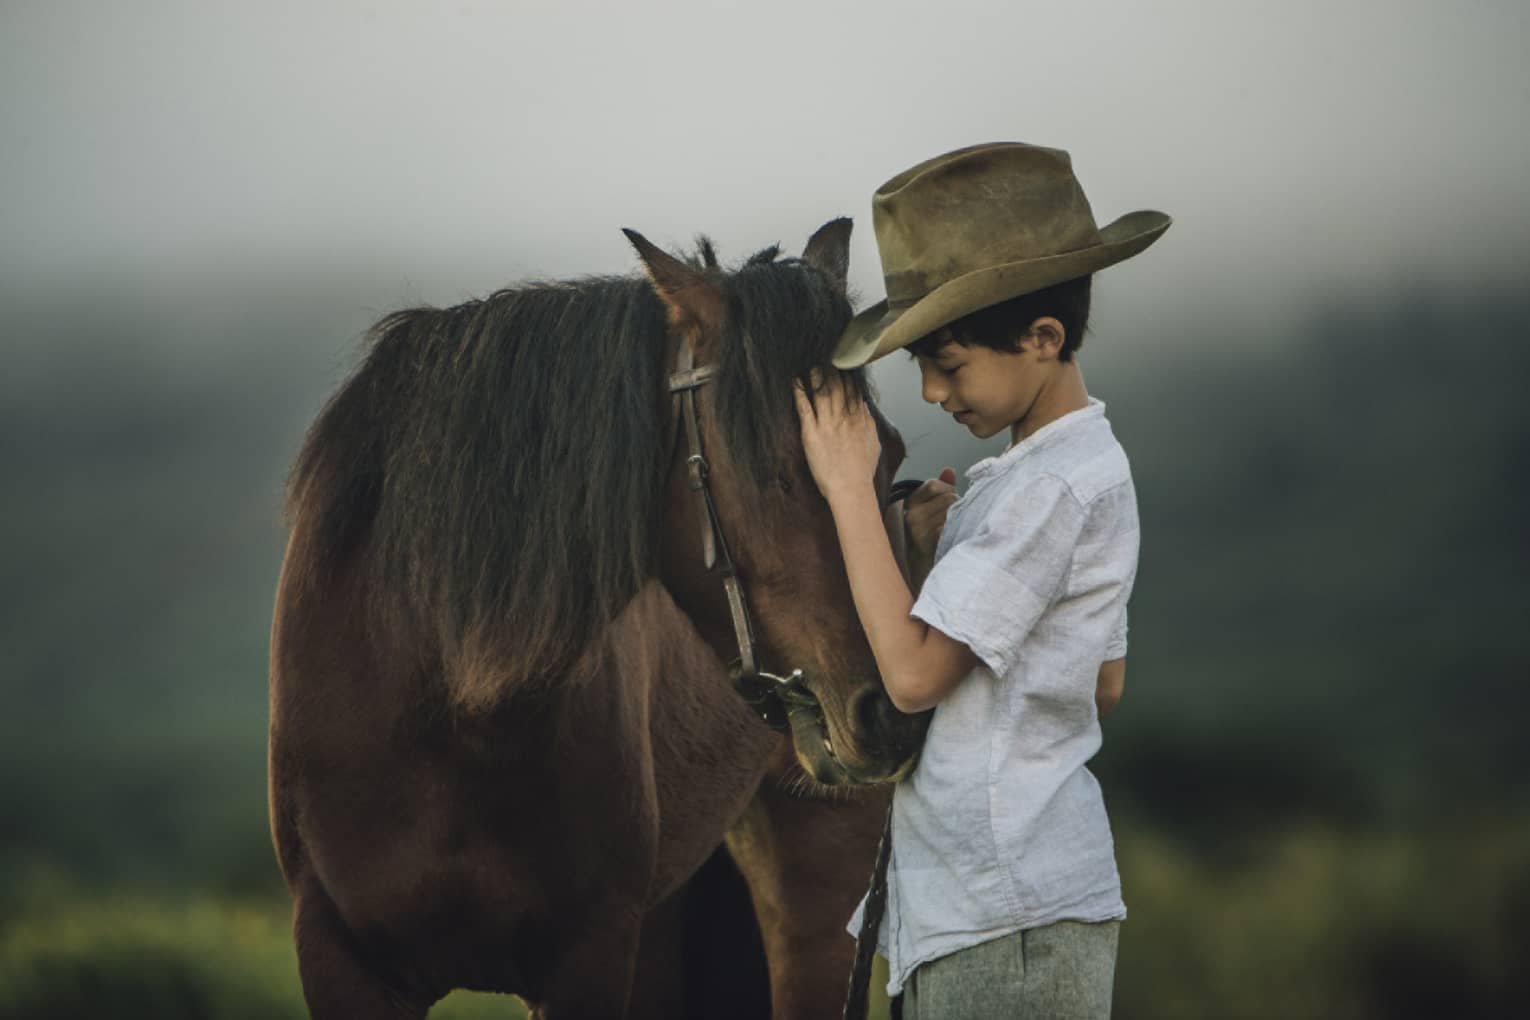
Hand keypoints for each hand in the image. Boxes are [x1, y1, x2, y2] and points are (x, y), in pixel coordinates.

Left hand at [792, 372, 881, 503]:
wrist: (851, 489)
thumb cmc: (861, 471)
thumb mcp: (873, 442)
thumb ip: (868, 422)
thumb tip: (863, 406)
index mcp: (860, 419)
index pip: (854, 390)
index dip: (847, 375)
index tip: (842, 363)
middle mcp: (844, 418)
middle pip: (838, 386)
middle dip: (832, 369)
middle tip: (825, 356)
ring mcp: (827, 425)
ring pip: (822, 392)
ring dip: (816, 375)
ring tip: (810, 362)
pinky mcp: (811, 434)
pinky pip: (804, 408)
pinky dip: (799, 393)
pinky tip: (795, 380)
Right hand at [905, 468, 956, 586]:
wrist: (921, 569)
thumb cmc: (930, 537)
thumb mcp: (931, 509)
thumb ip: (941, 488)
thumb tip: (949, 470)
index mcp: (909, 503)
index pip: (933, 484)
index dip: (947, 490)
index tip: (948, 502)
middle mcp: (910, 514)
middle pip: (947, 497)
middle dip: (956, 505)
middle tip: (952, 519)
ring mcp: (917, 528)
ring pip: (951, 510)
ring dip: (957, 518)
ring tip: (950, 528)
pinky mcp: (925, 540)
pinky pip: (949, 526)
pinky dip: (953, 530)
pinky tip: (949, 537)